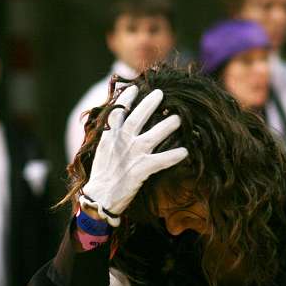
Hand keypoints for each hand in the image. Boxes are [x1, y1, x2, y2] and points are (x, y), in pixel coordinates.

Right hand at [80, 86, 187, 225]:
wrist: (100, 197)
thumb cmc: (102, 176)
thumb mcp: (102, 152)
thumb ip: (111, 138)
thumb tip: (118, 126)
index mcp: (110, 137)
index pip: (117, 112)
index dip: (126, 99)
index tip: (134, 87)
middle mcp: (121, 143)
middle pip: (137, 118)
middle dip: (149, 104)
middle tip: (160, 93)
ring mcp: (132, 156)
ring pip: (152, 136)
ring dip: (166, 126)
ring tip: (179, 118)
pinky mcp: (140, 170)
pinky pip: (160, 161)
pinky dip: (173, 156)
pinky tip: (185, 152)